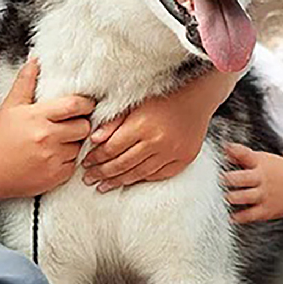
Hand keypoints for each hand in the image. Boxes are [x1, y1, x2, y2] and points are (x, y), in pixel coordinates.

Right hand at [0, 59, 94, 198]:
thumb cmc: (1, 137)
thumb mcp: (11, 106)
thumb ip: (25, 82)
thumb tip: (35, 60)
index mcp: (37, 116)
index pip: (74, 105)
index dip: (86, 104)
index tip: (85, 105)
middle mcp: (47, 137)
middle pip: (83, 126)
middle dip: (81, 124)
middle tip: (72, 124)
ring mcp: (52, 158)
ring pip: (80, 146)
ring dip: (74, 143)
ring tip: (60, 141)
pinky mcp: (56, 176)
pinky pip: (74, 164)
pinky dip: (68, 160)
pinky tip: (54, 156)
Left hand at [83, 83, 219, 191]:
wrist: (197, 97)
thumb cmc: (162, 98)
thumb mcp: (134, 104)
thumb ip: (113, 122)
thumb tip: (93, 140)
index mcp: (142, 125)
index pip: (111, 148)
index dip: (96, 158)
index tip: (85, 163)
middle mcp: (157, 141)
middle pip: (123, 164)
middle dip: (102, 173)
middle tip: (89, 179)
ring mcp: (172, 152)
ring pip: (139, 173)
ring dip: (119, 181)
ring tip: (104, 186)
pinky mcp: (184, 158)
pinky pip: (159, 175)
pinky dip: (143, 178)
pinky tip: (130, 181)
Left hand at [221, 143, 282, 222]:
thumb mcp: (266, 160)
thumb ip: (244, 157)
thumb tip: (225, 150)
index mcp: (261, 164)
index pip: (245, 154)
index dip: (232, 150)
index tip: (224, 150)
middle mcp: (262, 179)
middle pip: (240, 178)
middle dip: (228, 178)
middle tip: (223, 179)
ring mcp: (264, 195)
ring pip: (243, 197)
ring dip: (232, 197)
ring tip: (229, 196)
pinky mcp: (266, 210)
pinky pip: (249, 215)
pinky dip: (239, 216)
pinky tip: (233, 216)